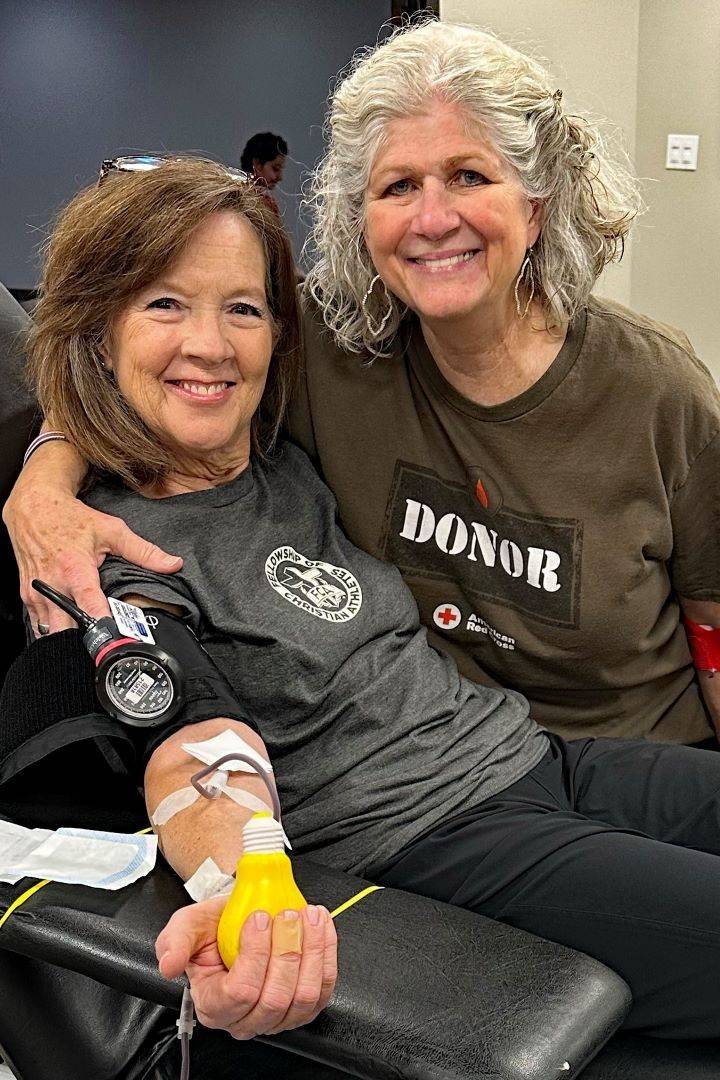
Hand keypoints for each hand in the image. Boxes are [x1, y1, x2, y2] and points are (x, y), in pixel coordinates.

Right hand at [4, 474, 181, 633]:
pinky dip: (53, 631)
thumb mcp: (112, 530)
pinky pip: (39, 625)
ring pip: (50, 632)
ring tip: (89, 641)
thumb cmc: (71, 518)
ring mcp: (36, 593)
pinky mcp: (27, 598)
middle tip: (105, 644)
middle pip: (66, 627)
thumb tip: (173, 564)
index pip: (89, 604)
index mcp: (75, 569)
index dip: (102, 623)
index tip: (115, 637)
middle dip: (84, 639)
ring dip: (68, 639)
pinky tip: (69, 630)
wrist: (33, 508)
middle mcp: (53, 585)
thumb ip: (144, 551)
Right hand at [156, 897, 337, 1038]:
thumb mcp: (187, 926)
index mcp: (214, 1004)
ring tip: (306, 917)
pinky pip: (325, 988)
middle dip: (287, 952)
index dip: (254, 956)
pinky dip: (326, 953)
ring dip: (311, 952)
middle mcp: (246, 1019)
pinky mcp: (306, 1005)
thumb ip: (175, 942)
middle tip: (287, 915)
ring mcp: (279, 1016)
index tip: (258, 918)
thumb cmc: (214, 927)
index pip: (239, 993)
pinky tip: (320, 926)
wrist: (238, 918)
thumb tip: (169, 964)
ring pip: (304, 997)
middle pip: (275, 998)